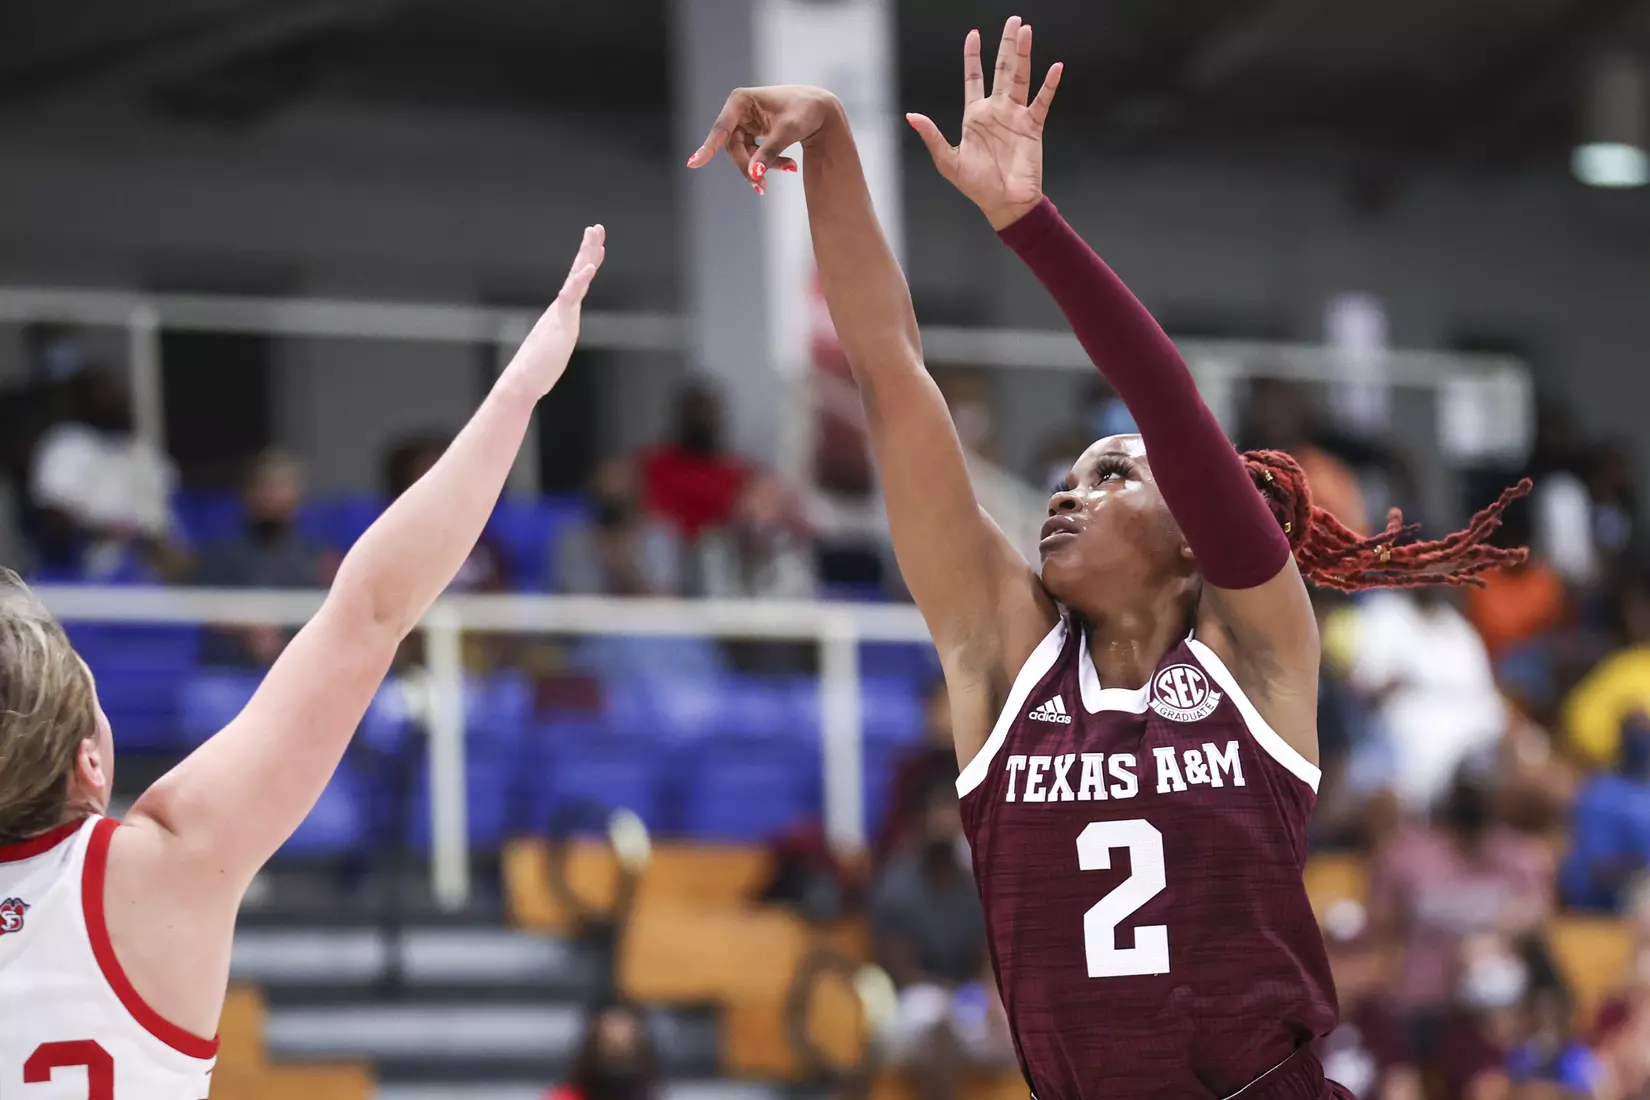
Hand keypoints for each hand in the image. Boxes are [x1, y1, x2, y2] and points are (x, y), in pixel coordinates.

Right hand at [506, 225, 604, 396]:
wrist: (522, 381)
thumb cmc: (537, 370)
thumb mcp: (555, 350)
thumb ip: (558, 340)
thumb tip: (558, 342)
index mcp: (562, 312)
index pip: (577, 282)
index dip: (587, 261)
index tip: (595, 243)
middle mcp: (561, 308)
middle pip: (577, 272)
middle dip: (588, 248)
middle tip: (596, 227)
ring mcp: (561, 313)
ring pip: (576, 277)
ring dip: (586, 254)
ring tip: (595, 234)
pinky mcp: (560, 322)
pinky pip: (570, 296)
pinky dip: (579, 281)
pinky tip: (589, 267)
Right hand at [686, 85, 842, 194]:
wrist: (821, 108)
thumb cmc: (805, 111)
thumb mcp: (787, 132)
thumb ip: (768, 153)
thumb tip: (754, 174)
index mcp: (741, 101)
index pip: (721, 129)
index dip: (708, 148)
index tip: (693, 163)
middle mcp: (739, 110)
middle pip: (733, 147)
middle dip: (750, 166)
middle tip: (763, 186)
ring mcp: (745, 122)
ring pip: (744, 154)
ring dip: (764, 166)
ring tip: (790, 168)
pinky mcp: (753, 132)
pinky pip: (754, 154)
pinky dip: (770, 162)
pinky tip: (789, 166)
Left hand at [906, 17, 1062, 229]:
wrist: (1004, 203)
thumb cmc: (976, 186)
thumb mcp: (948, 161)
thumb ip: (932, 136)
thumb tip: (911, 116)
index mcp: (975, 115)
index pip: (973, 78)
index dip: (973, 57)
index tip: (973, 35)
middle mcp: (996, 111)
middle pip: (1001, 70)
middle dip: (1005, 45)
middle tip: (1012, 21)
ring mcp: (1016, 116)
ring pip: (1021, 78)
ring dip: (1024, 55)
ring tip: (1026, 32)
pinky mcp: (1032, 127)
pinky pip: (1042, 101)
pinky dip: (1048, 85)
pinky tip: (1054, 67)